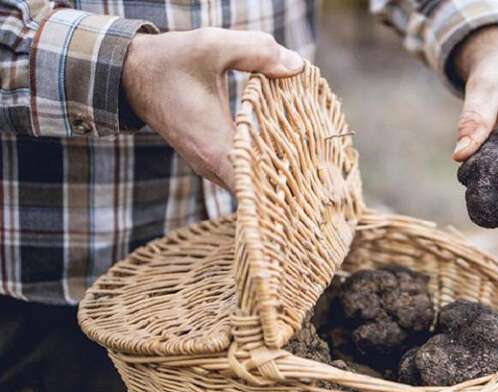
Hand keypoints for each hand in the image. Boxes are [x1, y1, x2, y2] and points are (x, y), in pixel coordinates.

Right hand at [122, 28, 304, 190]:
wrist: (130, 72)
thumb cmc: (170, 60)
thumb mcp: (213, 46)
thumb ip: (257, 52)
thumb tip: (297, 66)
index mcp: (215, 147)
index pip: (256, 187)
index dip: (284, 186)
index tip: (308, 177)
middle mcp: (211, 165)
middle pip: (259, 189)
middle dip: (288, 178)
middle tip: (318, 162)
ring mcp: (208, 164)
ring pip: (250, 181)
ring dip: (275, 170)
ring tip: (306, 154)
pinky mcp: (209, 157)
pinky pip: (241, 170)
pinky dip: (261, 162)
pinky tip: (282, 145)